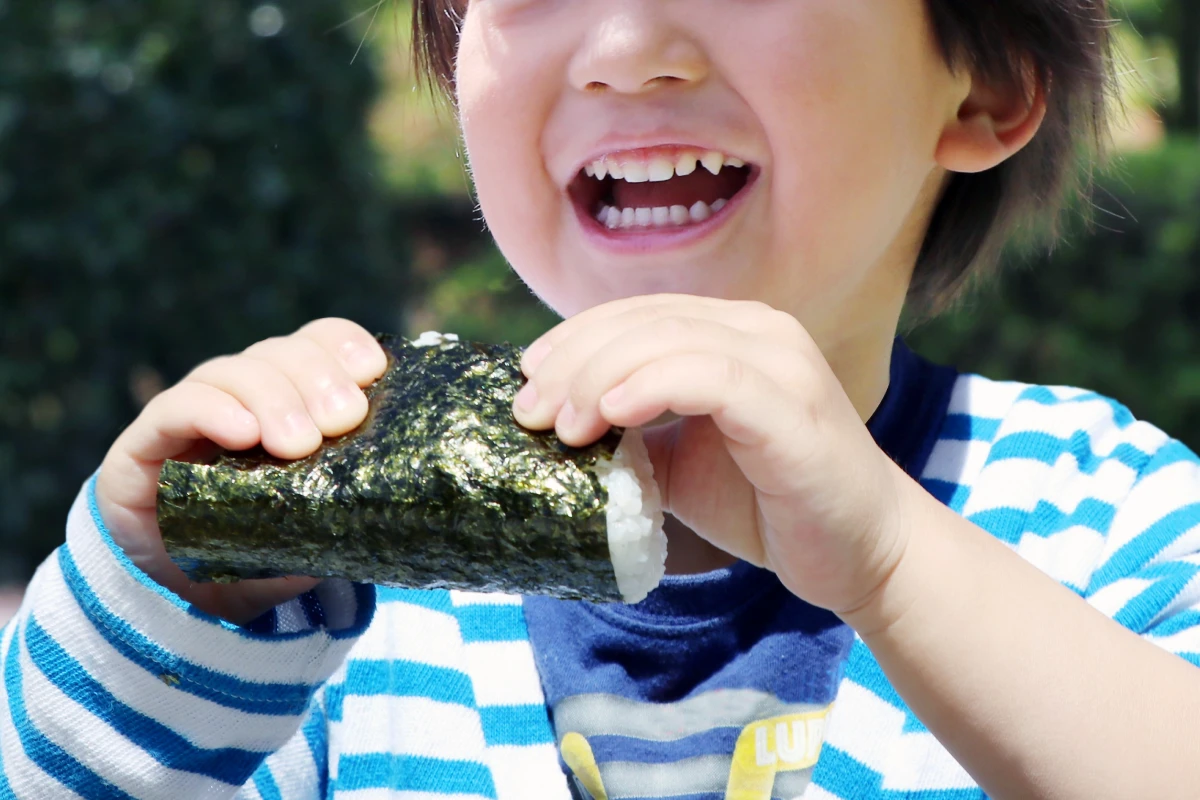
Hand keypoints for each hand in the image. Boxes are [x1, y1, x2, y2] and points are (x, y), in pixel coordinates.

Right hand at [95, 319, 387, 624]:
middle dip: (318, 379)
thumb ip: (348, 512)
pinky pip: (178, 407)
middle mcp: (246, 393)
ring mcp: (196, 410)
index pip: (321, 343)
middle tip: (341, 420)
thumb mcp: (318, 533)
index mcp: (294, 398)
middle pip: (284, 353)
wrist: (188, 601)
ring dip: (272, 399)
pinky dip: (211, 411)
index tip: (372, 371)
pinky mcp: (147, 440)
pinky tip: (240, 432)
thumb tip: (392, 503)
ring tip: (296, 443)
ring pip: (236, 371)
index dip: (346, 347)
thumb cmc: (267, 553)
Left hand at [512, 294, 908, 616]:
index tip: (527, 382)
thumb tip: (556, 421)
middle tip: (531, 412)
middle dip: (574, 360)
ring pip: (669, 339)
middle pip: (643, 319)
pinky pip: (709, 375)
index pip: (635, 314)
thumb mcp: (680, 460)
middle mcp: (759, 330)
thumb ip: (632, 429)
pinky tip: (613, 415)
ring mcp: (781, 361)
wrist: (859, 554)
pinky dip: (651, 387)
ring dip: (600, 376)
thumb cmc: (767, 504)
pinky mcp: (793, 406)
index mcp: (732, 332)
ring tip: (563, 424)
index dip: (573, 340)